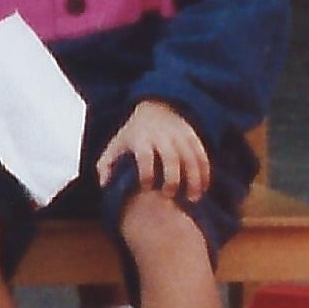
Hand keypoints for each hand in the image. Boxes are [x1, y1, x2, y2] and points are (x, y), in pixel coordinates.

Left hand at [98, 100, 212, 204]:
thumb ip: (105, 165)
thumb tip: (104, 185)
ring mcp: (179, 135)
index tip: (147, 187)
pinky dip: (204, 173)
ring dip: (194, 179)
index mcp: (140, 138)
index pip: (144, 156)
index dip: (146, 173)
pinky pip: (202, 156)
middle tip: (169, 195)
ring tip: (192, 199)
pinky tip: (203, 189)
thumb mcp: (116, 145)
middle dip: (172, 179)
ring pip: (191, 158)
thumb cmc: (133, 134)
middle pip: (171, 158)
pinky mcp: (193, 137)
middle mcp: (162, 136)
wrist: (155, 108)